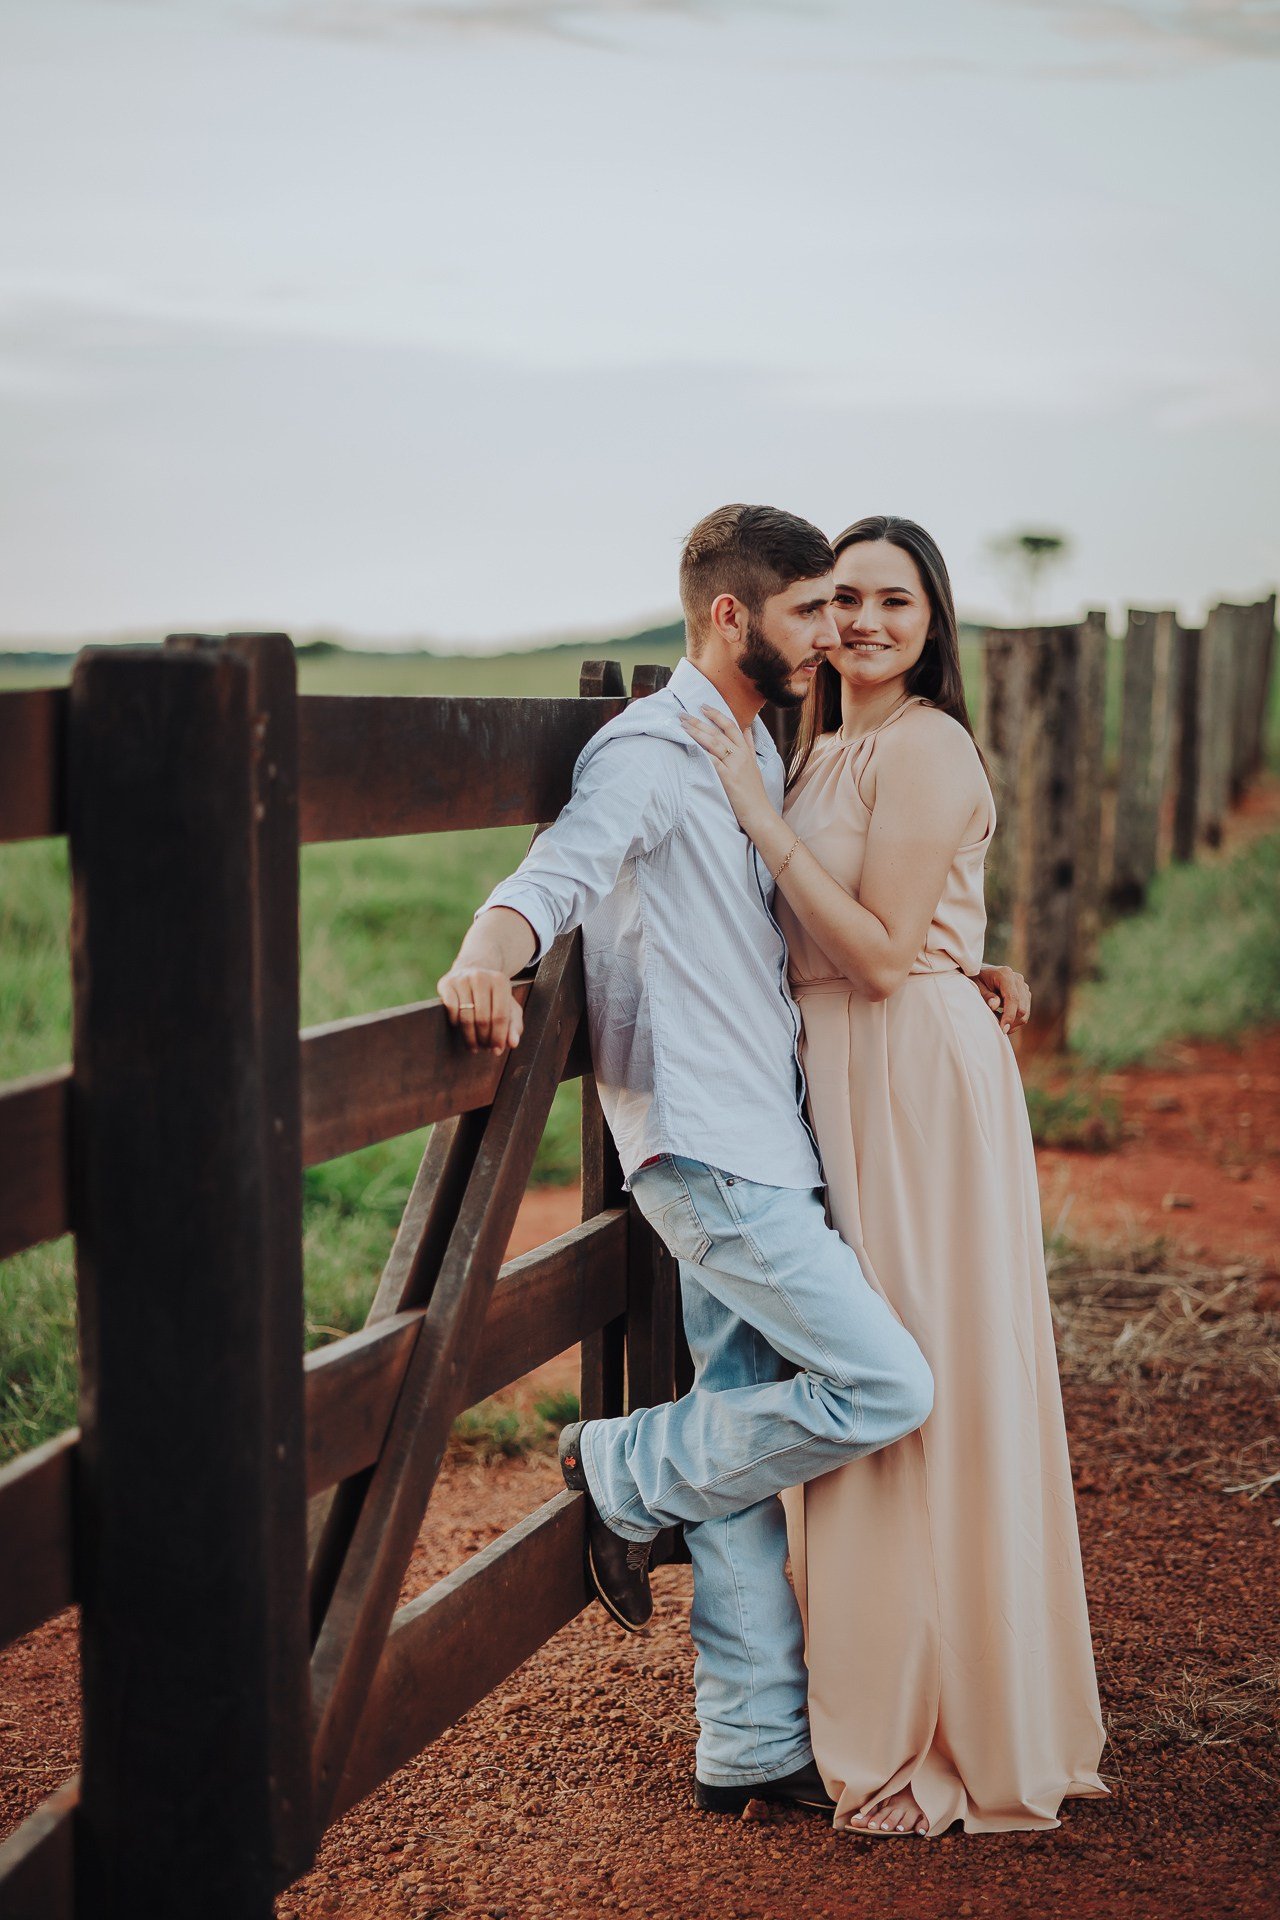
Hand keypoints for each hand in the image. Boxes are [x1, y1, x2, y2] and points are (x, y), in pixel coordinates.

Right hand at [437, 965, 523, 1055]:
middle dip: (484, 1039)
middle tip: (484, 1048)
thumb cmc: (492, 995)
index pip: (501, 1016)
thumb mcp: (508, 1007)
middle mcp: (481, 977)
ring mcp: (462, 979)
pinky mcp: (446, 984)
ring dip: (470, 1037)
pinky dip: (455, 1023)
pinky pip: (451, 1010)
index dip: (499, 1037)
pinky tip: (460, 1027)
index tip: (497, 1050)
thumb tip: (513, 1043)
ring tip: (474, 1046)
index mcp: (500, 982)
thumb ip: (514, 1025)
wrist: (470, 971)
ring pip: (466, 1017)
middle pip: (483, 1019)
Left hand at [678, 706, 772, 831]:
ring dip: (697, 732)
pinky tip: (690, 744)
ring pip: (714, 743)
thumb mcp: (754, 765)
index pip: (731, 726)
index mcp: (745, 751)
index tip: (703, 706)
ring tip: (683, 725)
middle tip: (683, 714)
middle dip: (700, 721)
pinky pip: (713, 761)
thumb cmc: (754, 792)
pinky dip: (702, 751)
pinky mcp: (728, 778)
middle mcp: (741, 755)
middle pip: (718, 732)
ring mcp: (735, 766)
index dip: (717, 714)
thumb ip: (749, 745)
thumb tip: (747, 728)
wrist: (760, 813)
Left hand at [973, 964, 1030, 1034]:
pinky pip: (1025, 1011)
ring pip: (1025, 1011)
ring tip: (998, 1024)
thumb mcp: (975, 986)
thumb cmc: (975, 979)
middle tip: (997, 1029)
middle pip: (1022, 1007)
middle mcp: (1017, 979)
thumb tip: (995, 1005)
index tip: (1003, 1029)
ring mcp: (1023, 986)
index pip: (1013, 998)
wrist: (980, 973)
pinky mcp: (1025, 993)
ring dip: (1014, 1023)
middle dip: (1011, 1022)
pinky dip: (1015, 1020)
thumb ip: (985, 995)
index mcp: (1005, 974)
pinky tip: (1002, 1019)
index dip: (1009, 1016)